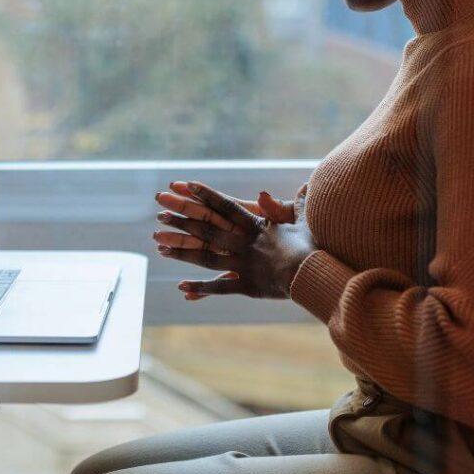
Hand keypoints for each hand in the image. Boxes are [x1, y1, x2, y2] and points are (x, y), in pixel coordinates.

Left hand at [153, 181, 315, 299]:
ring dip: (181, 252)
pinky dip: (199, 288)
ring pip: (205, 257)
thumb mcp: (305, 222)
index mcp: (256, 226)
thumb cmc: (311, 248)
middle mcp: (243, 243)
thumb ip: (299, 205)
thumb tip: (305, 184)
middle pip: (207, 230)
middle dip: (182, 221)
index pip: (226, 206)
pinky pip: (219, 287)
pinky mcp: (245, 285)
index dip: (206, 195)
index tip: (187, 185)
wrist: (313, 276)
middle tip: (160, 214)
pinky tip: (181, 287)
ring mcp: (242, 264)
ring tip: (160, 247)